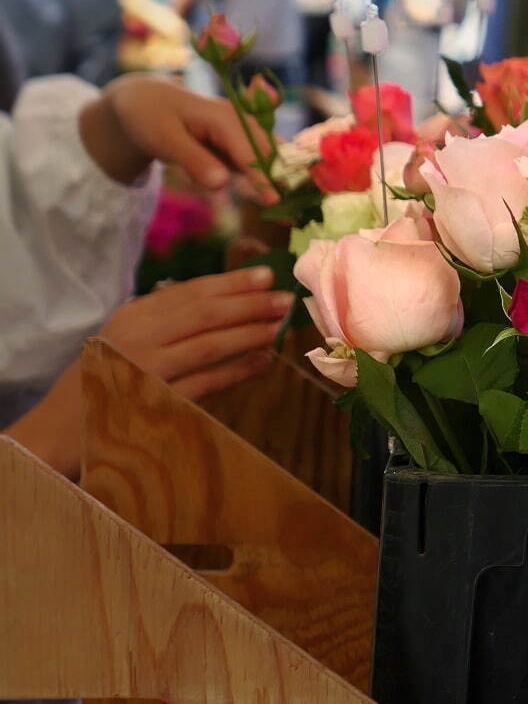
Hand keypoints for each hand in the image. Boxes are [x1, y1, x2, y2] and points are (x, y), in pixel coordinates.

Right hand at [6, 266, 290, 477]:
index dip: (232, 283)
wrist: (64, 427)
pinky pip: (205, 383)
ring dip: (249, 334)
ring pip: (209, 345)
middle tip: (286, 299)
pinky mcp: (156, 402)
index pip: (191, 292)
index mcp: (134, 315)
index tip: (268, 276)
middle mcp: (138, 337)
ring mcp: (147, 370)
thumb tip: (231, 302)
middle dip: (250, 304)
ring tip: (280, 328)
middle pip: (205, 314)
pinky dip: (237, 371)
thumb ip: (173, 320)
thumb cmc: (108, 377)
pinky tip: (263, 362)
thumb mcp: (132, 337)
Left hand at [79, 73, 276, 201]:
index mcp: (225, 119)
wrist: (145, 102)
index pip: (252, 153)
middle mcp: (241, 123)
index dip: (264, 179)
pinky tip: (269, 196)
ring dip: (275, 182)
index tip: (276, 203)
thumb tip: (221, 185)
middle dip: (280, 182)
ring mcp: (242, 132)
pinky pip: (256, 162)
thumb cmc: (151, 118)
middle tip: (290, 215)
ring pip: (267, 159)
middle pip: (269, 155)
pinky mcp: (238, 143)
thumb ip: (194, 161)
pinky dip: (263, 179)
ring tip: (287, 211)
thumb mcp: (164, 139)